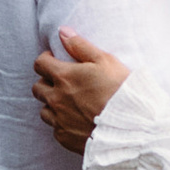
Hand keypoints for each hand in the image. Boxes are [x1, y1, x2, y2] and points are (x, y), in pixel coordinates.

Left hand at [33, 28, 129, 152]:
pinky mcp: (65, 138)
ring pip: (44, 110)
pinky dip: (62, 123)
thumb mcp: (105, 61)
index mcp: (64, 77)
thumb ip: (80, 45)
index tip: (56, 61)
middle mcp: (57, 99)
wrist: (132, 128)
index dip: (47, 60)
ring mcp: (59, 120)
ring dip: (53, 104)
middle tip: (64, 83)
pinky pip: (55, 128)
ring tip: (71, 104)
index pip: (39, 64)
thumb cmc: (121, 91)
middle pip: (37, 88)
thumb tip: (62, 32)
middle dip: (47, 82)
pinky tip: (78, 121)